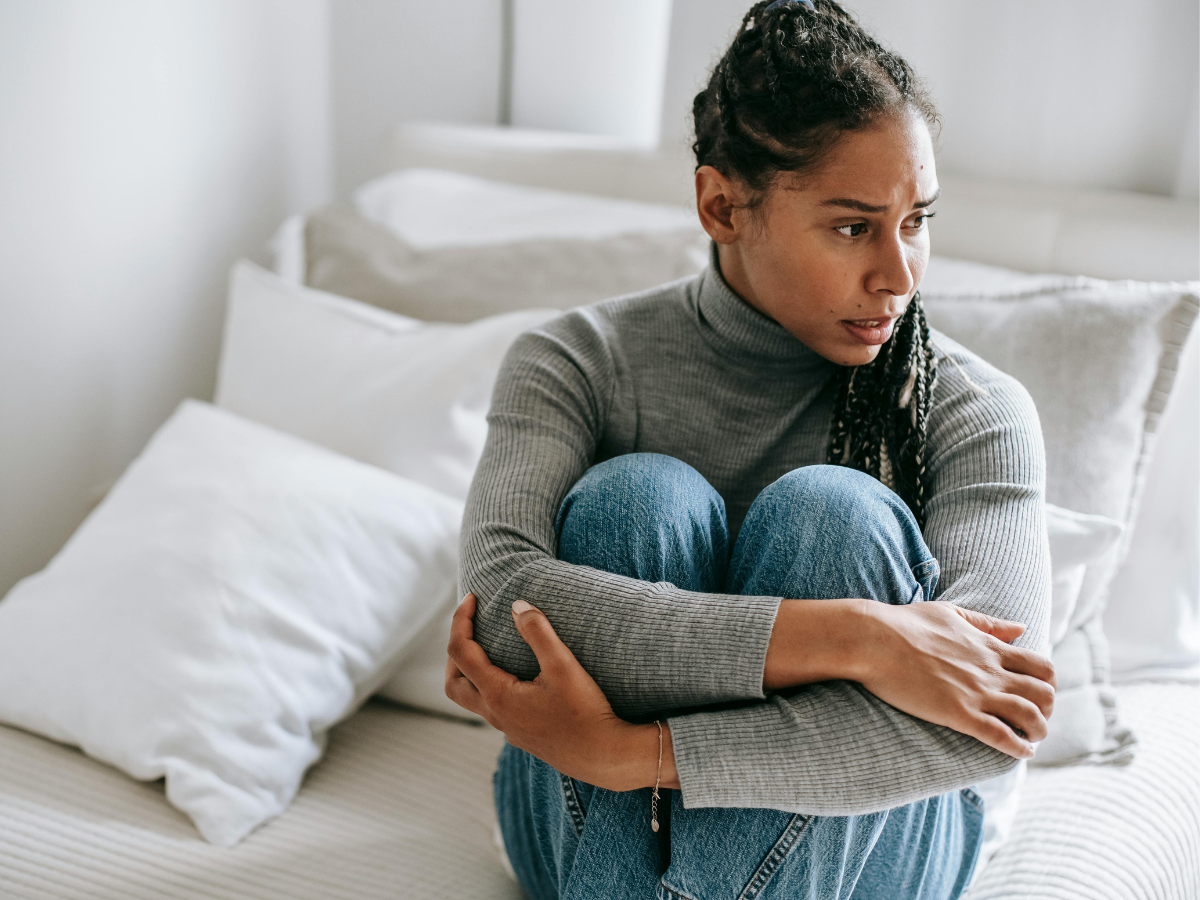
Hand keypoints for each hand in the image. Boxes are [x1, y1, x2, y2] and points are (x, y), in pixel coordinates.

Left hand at [445, 594, 677, 791]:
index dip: (460, 620)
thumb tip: (517, 605)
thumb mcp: (563, 665)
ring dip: (468, 671)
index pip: (460, 652)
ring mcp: (508, 728)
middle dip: (454, 651)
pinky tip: (513, 677)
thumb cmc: (584, 712)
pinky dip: (488, 686)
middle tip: (470, 625)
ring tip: (485, 648)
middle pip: (453, 682)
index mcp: (498, 695)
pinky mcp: (522, 735)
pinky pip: (491, 709)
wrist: (604, 757)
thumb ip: (538, 632)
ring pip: (470, 699)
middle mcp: (496, 715)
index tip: (472, 597)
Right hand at [853, 600, 1055, 758]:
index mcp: (990, 647)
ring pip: (1031, 718)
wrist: (873, 639)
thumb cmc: (904, 623)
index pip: (1042, 667)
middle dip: (1048, 710)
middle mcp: (991, 670)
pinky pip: (1002, 736)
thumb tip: (1021, 628)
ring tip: (1031, 739)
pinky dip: (1018, 748)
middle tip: (1035, 719)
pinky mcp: (958, 713)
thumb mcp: (951, 614)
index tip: (1037, 694)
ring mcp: (977, 693)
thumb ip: (988, 623)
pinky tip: (1021, 752)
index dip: (1048, 684)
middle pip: (1045, 694)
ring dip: (1038, 732)